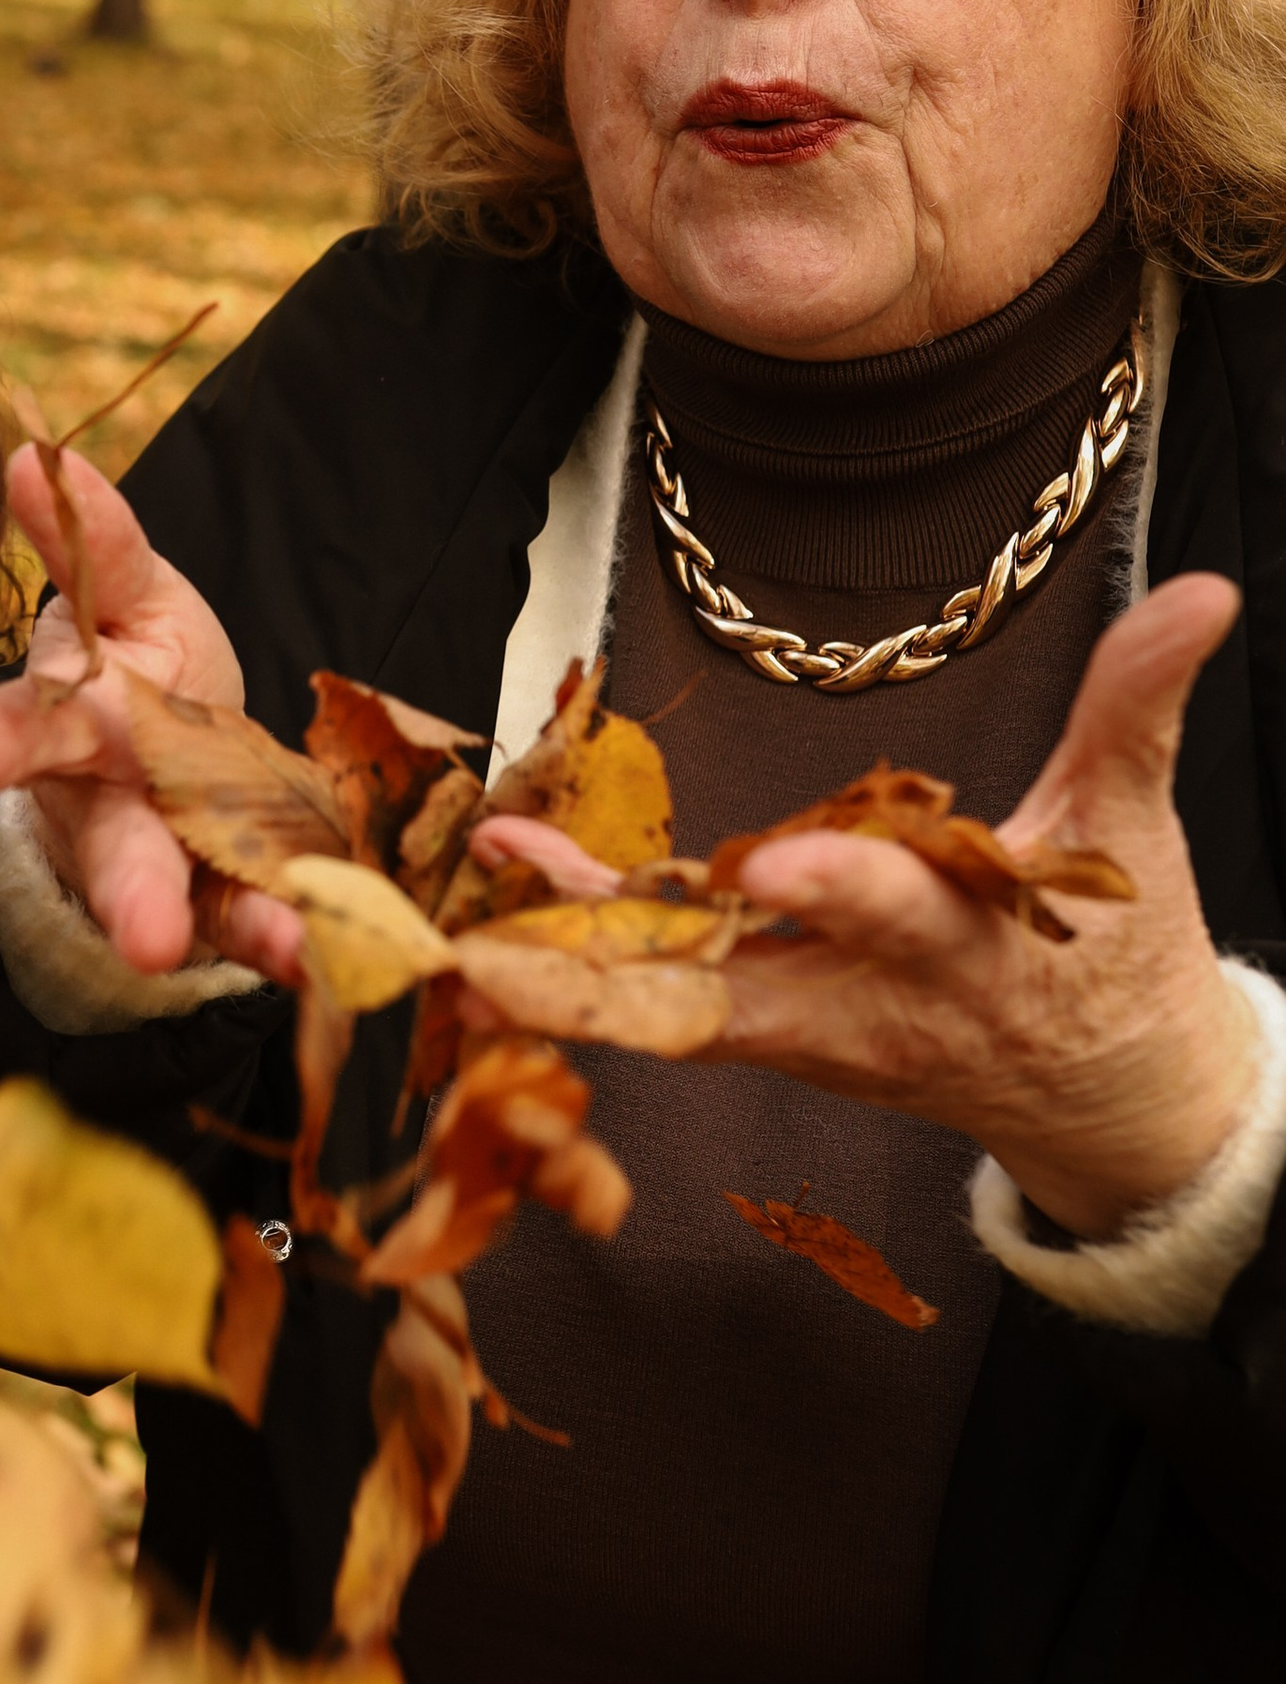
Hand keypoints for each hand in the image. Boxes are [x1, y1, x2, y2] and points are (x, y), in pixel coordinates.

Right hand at [0, 444, 304, 983]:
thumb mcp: (126, 592)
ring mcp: (176, 861)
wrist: (188, 750)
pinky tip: (324, 954)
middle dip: (130, 892)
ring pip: (199, 902)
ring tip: (292, 950)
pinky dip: (289, 935)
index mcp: (72, 723)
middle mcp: (112, 808)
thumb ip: (90, 538)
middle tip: (146, 937)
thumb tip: (32, 458)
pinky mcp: (233, 897)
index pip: (21, 730)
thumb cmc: (141, 666)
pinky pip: (260, 918)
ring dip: (241, 928)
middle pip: (116, 849)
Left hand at [478, 575, 1260, 1238]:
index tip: (782, 860)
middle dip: (657, 943)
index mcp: (970, 942)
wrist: (1103, 1093)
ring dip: (577, 964)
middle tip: (557, 903)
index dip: (842, 888)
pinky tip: (491, 941)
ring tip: (481, 916)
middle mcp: (873, 1002)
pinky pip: (659, 1010)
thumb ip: (1139, 705)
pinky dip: (580, 977)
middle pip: (753, 977)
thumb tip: (1202, 590)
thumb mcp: (1132, 822)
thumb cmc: (1113, 947)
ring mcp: (808, 1031)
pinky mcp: (763, 1036)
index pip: (904, 908)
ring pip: (679, 1001)